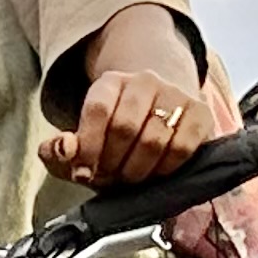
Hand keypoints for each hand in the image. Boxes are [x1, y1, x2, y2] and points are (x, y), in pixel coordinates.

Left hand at [40, 66, 208, 193]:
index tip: (83, 172)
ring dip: (136, 170)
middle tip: (109, 176)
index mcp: (109, 83)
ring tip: (128, 176)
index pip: (98, 110)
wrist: (157, 120)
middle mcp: (144, 81)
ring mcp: (175, 94)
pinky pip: (181, 148)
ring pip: (153, 141)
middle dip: (111, 163)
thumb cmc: (111, 141)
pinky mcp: (200, 112)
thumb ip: (57, 150)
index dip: (89, 147)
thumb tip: (64, 148)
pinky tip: (154, 172)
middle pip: (125, 128)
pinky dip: (164, 169)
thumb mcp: (77, 147)